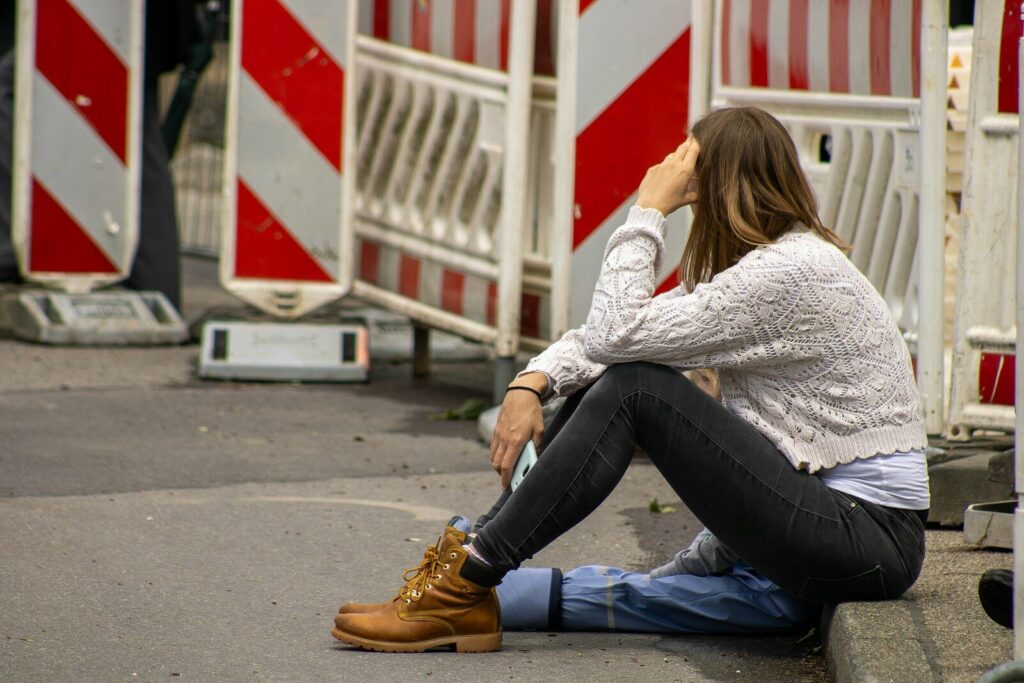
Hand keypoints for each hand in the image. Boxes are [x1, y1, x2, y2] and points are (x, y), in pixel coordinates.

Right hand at [490, 374, 546, 488]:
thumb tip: (533, 460)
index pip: (506, 466)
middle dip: (501, 475)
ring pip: (493, 457)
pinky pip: (493, 448)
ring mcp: (498, 434)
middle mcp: (504, 439)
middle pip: (497, 464)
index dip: (506, 479)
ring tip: (506, 469)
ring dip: (497, 466)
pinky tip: (503, 456)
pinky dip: (496, 455)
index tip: (506, 487)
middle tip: (508, 480)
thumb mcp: (539, 431)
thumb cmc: (532, 412)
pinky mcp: (496, 430)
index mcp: (516, 441)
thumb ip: (535, 447)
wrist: (521, 393)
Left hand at [636, 138, 699, 216]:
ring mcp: (662, 165)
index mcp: (685, 170)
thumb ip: (695, 195)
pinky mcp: (652, 169)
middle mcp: (674, 165)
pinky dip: (664, 167)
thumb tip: (701, 196)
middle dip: (687, 143)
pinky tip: (664, 175)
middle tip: (690, 140)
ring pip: (672, 155)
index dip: (696, 143)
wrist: (650, 206)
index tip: (697, 138)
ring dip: (676, 155)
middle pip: (683, 148)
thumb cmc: (669, 203)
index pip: (693, 151)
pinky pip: (661, 164)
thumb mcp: (685, 200)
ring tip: (678, 160)